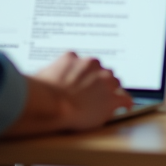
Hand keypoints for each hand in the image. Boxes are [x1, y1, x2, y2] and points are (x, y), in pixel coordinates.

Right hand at [3, 52, 132, 135]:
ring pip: (114, 83)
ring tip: (107, 101)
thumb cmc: (42, 93)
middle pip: (102, 71)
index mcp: (74, 58)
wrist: (53, 104)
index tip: (83, 82)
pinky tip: (125, 108)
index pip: (85, 64)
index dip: (85, 75)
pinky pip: (125, 99)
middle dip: (99, 82)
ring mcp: (103, 81)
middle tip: (93, 94)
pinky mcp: (111, 97)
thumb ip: (49, 74)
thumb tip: (40, 78)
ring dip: (111, 91)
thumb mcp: (41, 74)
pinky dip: (125, 103)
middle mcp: (91, 65)